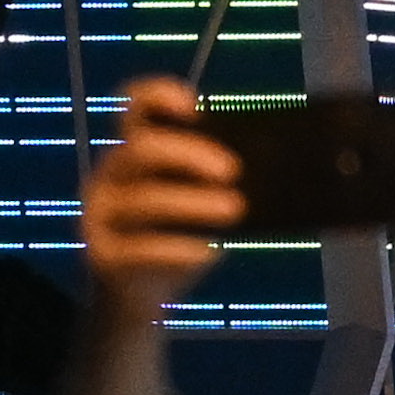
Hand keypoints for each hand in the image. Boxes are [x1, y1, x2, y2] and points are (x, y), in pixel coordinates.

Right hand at [71, 77, 241, 394]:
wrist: (140, 300)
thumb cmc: (180, 240)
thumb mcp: (200, 204)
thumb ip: (221, 181)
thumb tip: (295, 166)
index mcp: (133, 152)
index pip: (134, 106)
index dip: (158, 94)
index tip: (195, 105)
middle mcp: (109, 177)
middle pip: (142, 148)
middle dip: (190, 154)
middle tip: (233, 172)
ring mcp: (100, 216)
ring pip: (145, 199)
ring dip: (194, 203)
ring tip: (237, 210)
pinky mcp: (103, 255)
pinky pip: (141, 248)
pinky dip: (179, 249)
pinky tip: (210, 253)